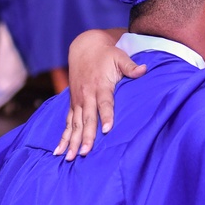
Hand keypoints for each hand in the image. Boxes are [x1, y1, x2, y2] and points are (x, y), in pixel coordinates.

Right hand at [54, 29, 145, 158]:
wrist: (85, 47)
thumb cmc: (106, 54)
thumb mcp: (119, 56)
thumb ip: (130, 66)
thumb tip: (144, 69)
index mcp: (100, 85)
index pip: (104, 103)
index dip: (106, 116)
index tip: (107, 129)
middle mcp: (86, 95)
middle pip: (87, 118)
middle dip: (86, 136)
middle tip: (85, 152)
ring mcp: (78, 101)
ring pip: (74, 124)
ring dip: (71, 141)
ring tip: (69, 157)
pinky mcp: (73, 104)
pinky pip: (67, 123)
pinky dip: (63, 136)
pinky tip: (59, 150)